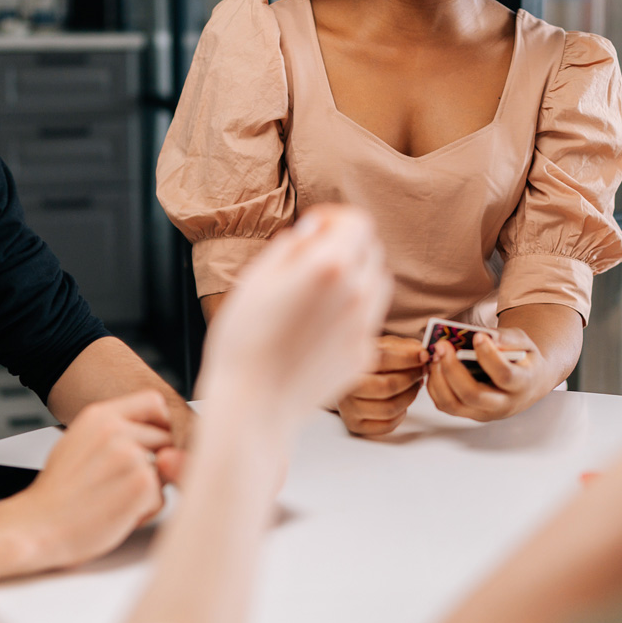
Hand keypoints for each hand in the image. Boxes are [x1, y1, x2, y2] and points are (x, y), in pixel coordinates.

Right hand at [12, 391, 182, 568]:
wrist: (37, 526)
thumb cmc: (56, 492)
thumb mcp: (77, 440)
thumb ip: (113, 429)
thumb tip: (149, 427)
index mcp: (100, 416)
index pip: (154, 402)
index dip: (161, 423)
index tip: (156, 441)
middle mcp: (117, 431)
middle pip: (164, 439)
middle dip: (154, 462)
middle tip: (122, 483)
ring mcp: (131, 456)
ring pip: (165, 471)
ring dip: (149, 489)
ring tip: (115, 498)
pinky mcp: (141, 485)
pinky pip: (161, 498)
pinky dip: (144, 512)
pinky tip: (116, 513)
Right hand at [195, 206, 391, 434]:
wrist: (253, 404)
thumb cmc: (244, 342)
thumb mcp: (255, 278)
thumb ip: (291, 246)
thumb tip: (314, 232)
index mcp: (330, 266)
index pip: (357, 222)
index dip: (334, 219)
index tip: (314, 229)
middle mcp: (357, 293)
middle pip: (371, 250)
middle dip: (346, 246)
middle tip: (312, 259)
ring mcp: (365, 327)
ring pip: (377, 284)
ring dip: (356, 276)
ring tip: (319, 292)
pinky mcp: (363, 355)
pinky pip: (368, 320)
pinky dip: (351, 312)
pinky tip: (317, 326)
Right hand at [335, 336, 428, 435]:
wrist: (345, 382)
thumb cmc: (367, 363)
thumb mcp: (383, 347)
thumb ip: (402, 347)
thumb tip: (421, 352)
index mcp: (350, 361)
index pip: (381, 359)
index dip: (407, 358)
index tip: (423, 357)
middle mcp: (345, 385)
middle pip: (387, 386)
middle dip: (411, 378)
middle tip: (421, 372)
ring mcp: (348, 407)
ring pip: (389, 408)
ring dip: (409, 397)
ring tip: (413, 387)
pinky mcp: (354, 424)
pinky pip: (386, 425)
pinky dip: (400, 415)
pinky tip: (400, 404)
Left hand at [426, 328, 545, 421]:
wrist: (527, 383)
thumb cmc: (522, 359)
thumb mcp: (524, 343)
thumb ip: (507, 338)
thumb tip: (483, 335)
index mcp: (522, 385)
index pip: (505, 375)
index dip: (489, 356)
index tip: (477, 336)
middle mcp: (503, 404)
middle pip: (472, 395)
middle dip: (452, 369)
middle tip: (442, 345)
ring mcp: (484, 413)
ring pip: (453, 404)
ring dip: (438, 378)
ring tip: (434, 354)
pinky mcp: (468, 413)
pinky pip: (444, 404)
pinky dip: (434, 384)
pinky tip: (434, 365)